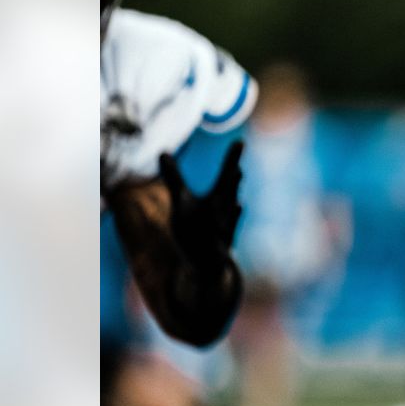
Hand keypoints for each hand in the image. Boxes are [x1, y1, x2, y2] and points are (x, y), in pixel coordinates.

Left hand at [160, 140, 244, 268]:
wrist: (208, 263)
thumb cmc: (196, 228)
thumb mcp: (183, 201)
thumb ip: (174, 178)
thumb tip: (162, 152)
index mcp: (216, 198)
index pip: (225, 175)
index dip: (231, 159)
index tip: (240, 141)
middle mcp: (222, 210)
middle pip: (227, 189)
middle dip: (231, 175)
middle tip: (238, 161)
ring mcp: (222, 227)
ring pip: (227, 209)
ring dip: (231, 195)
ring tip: (237, 176)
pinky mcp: (220, 246)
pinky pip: (226, 232)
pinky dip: (230, 221)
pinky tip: (238, 207)